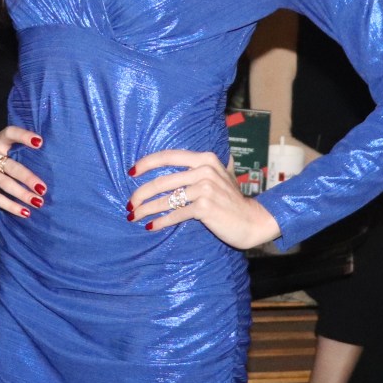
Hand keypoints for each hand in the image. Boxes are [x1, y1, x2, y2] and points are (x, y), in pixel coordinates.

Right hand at [0, 126, 45, 218]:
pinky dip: (10, 205)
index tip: (40, 142)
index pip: (10, 133)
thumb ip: (14, 154)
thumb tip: (46, 169)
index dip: (24, 136)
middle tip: (43, 189)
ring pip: (4, 182)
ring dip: (22, 194)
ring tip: (37, 202)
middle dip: (28, 178)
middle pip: (11, 165)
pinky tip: (23, 212)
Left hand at [127, 150, 281, 249]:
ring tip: (134, 216)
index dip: (146, 164)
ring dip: (146, 209)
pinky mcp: (205, 207)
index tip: (131, 173)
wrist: (253, 220)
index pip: (168, 156)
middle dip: (141, 194)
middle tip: (129, 204)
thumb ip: (198, 169)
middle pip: (162, 181)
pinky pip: (175, 214)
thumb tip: (170, 168)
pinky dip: (160, 221)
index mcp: (205, 158)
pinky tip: (150, 226)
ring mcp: (205, 188)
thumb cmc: (231, 201)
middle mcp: (205, 170)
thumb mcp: (218, 176)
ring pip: (166, 199)